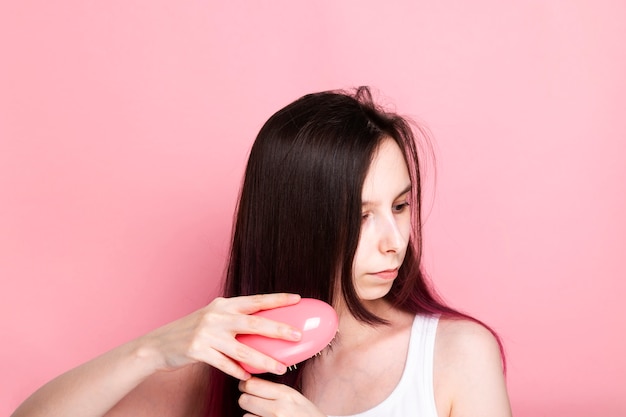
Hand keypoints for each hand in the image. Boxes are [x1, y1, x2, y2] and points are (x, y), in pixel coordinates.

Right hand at [138, 293, 302, 379]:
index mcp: (224, 304)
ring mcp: (207, 333)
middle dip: (278, 329)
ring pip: (243, 350)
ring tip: (281, 368)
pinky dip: (239, 372)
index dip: (277, 299)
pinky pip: (225, 365)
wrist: (159, 344)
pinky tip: (249, 377)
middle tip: (297, 335)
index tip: (297, 298)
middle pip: (254, 323)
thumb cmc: (191, 330)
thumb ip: (234, 317)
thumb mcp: (212, 316)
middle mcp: (217, 316)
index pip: (256, 300)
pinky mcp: (198, 351)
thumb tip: (261, 321)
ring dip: (264, 360)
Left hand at [238, 377, 326, 416]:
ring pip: (246, 416)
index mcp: (286, 394)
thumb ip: (275, 390)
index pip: (251, 384)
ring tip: (264, 416)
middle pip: (244, 399)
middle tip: (254, 403)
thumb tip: (250, 383)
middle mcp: (278, 409)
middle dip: (247, 401)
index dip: (246, 386)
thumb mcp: (296, 398)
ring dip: (252, 416)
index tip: (247, 388)